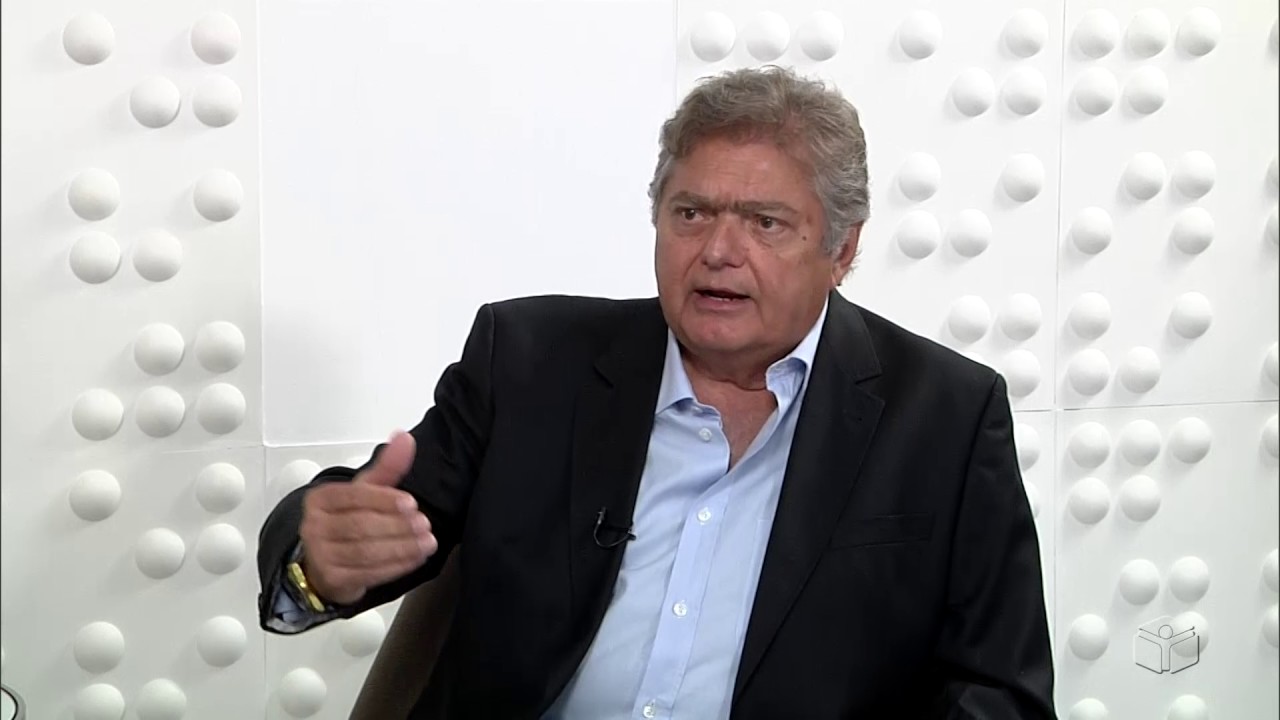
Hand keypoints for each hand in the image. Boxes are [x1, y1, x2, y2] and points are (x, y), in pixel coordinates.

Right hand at [298, 431, 436, 605]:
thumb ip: (387, 467)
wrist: (324, 565)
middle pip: (360, 526)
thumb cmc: (346, 523)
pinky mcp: (333, 580)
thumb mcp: (365, 492)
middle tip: (424, 524)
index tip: (411, 503)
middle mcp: (313, 527)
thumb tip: (405, 438)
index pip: (353, 497)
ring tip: (427, 542)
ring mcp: (320, 556)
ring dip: (402, 547)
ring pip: (366, 551)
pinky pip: (368, 573)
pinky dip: (396, 566)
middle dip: (397, 526)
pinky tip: (415, 558)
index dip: (384, 500)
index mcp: (320, 499)